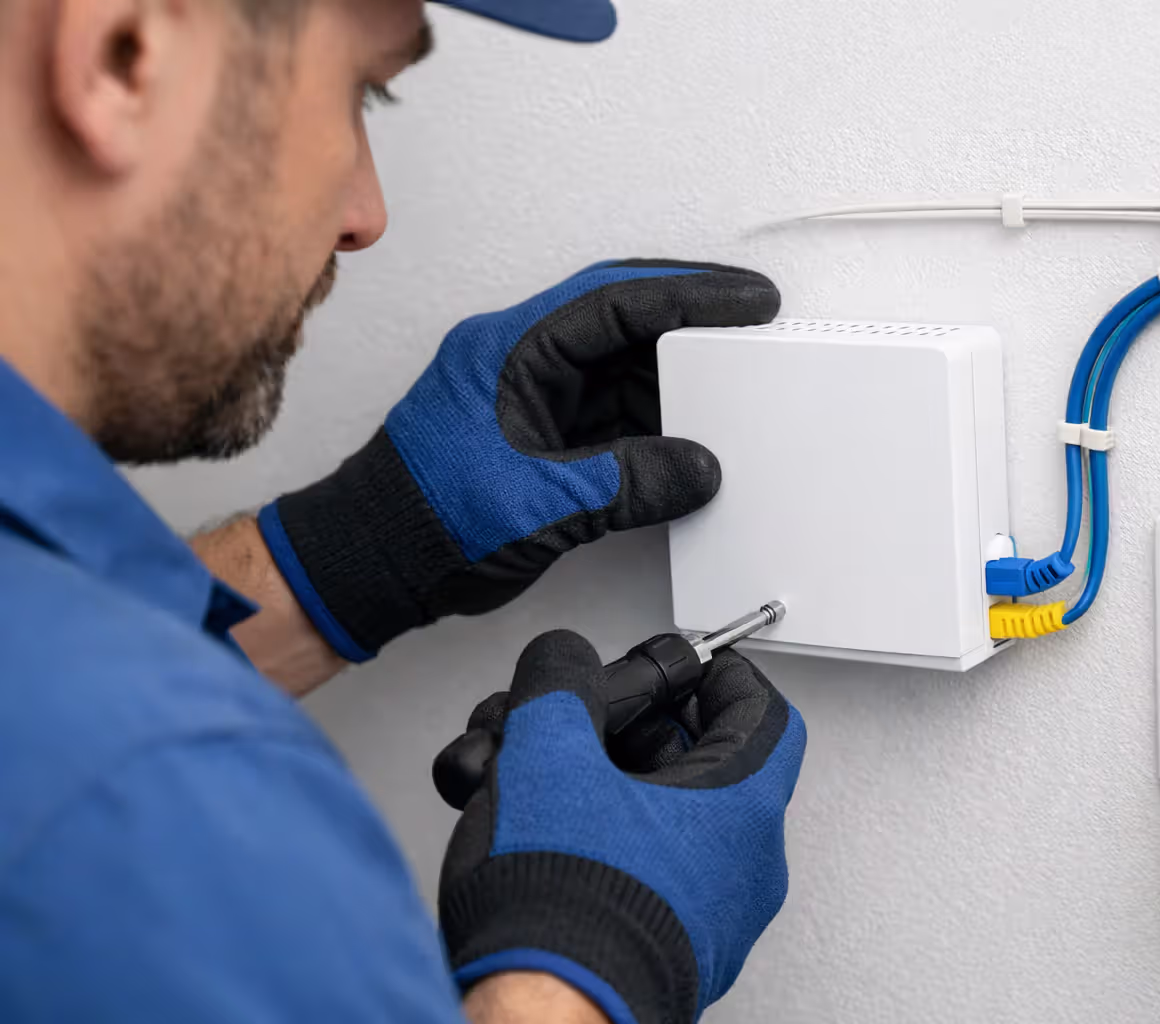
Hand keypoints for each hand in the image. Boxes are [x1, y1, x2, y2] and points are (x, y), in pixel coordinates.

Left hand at [256, 261, 779, 660]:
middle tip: (751, 325)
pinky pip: (609, 412)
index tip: (745, 298)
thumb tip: (696, 467)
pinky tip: (687, 438)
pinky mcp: (538, 437)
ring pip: (618, 368)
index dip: (690, 293)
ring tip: (728, 390)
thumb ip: (627, 483)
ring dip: (674, 379)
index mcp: (508, 349)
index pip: (615, 300)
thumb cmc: (420, 521)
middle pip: (622, 322)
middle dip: (691, 323)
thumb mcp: (538, 504)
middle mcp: (519, 361)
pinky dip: (652, 422)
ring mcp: (528, 398)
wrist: (373, 564)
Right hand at [434, 631, 805, 1023]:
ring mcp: (709, 919)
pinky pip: (648, 875)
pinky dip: (601, 843)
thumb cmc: (565, 908)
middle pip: (706, 765)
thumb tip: (561, 659)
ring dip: (607, 789)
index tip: (684, 664)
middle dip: (632, 733)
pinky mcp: (667, 954)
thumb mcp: (548, 755)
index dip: (720, 673)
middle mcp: (743, 870)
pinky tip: (540, 838)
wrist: (540, 1022)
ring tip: (543, 782)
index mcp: (741, 810)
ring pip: (668, 822)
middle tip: (590, 721)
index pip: (764, 711)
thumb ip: (559, 684)